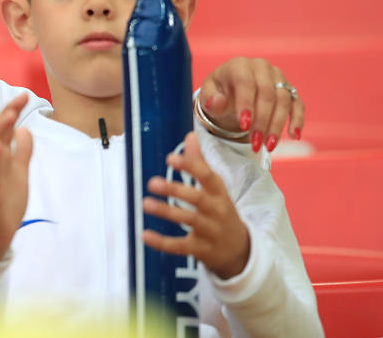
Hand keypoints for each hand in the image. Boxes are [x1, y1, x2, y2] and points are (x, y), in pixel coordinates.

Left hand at [141, 131, 249, 279]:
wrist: (241, 251)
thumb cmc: (221, 211)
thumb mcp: (215, 188)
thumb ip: (200, 162)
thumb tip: (190, 135)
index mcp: (219, 192)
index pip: (207, 176)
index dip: (190, 166)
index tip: (170, 158)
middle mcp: (216, 210)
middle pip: (197, 198)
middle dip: (175, 190)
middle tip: (152, 182)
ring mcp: (210, 231)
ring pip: (189, 220)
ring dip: (166, 212)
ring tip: (145, 203)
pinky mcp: (201, 250)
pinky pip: (181, 246)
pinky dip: (163, 242)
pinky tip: (145, 235)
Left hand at [198, 56, 304, 151]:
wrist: (230, 92)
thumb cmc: (218, 94)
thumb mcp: (208, 96)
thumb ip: (210, 100)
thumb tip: (217, 103)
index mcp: (239, 65)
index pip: (246, 82)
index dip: (246, 104)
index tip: (244, 126)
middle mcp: (261, 67)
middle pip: (267, 93)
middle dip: (262, 120)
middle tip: (255, 143)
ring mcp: (278, 78)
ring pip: (283, 100)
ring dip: (277, 125)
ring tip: (268, 145)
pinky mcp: (289, 90)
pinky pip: (297, 104)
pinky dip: (297, 120)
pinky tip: (293, 136)